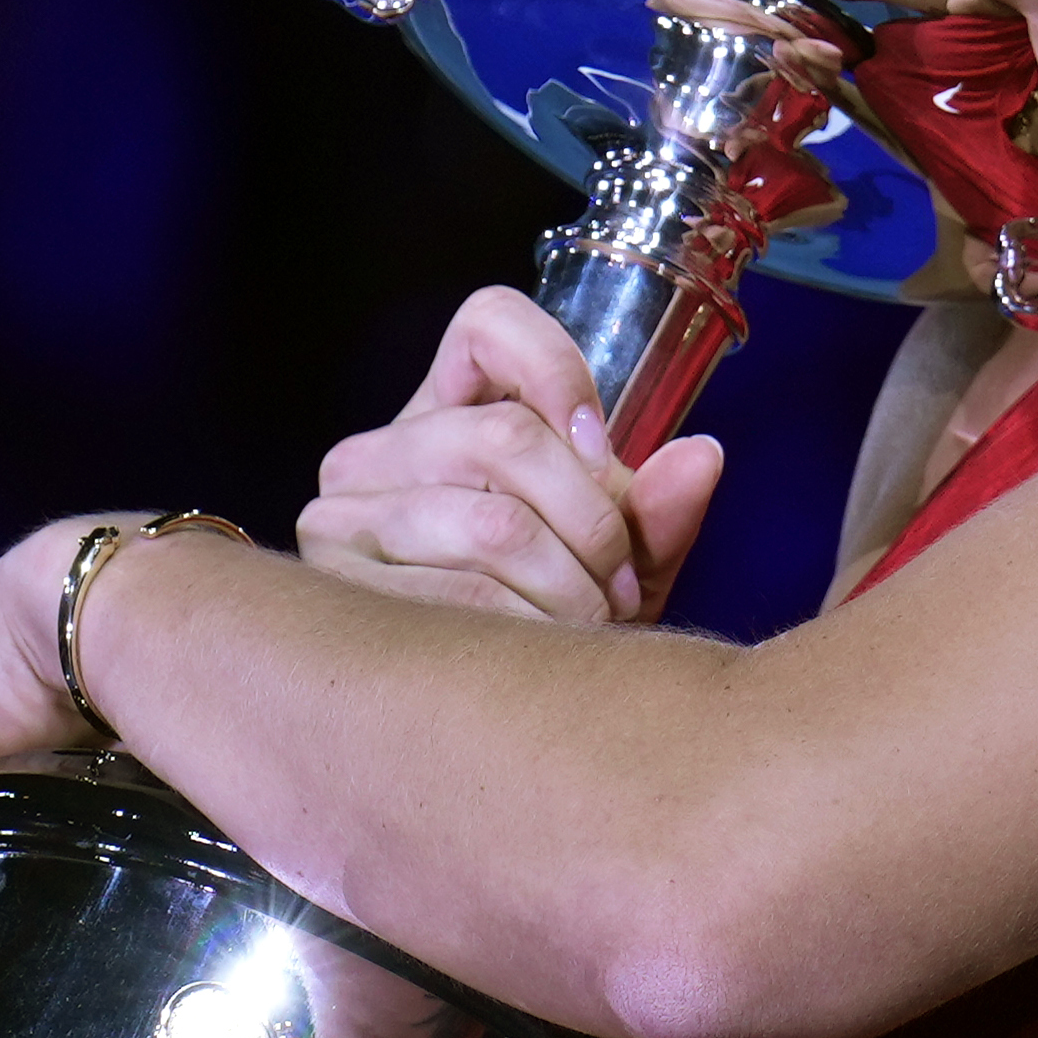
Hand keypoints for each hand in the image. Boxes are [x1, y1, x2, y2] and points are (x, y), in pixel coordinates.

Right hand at [300, 287, 724, 623]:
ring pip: (492, 525)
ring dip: (569, 588)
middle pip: (506, 436)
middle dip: (592, 520)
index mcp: (448, 409)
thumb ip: (658, 511)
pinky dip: (528, 631)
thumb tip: (702, 457)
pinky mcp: (335, 587)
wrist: (471, 714)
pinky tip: (544, 656)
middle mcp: (378, 450)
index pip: (488, 324)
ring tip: (594, 625)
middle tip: (624, 583)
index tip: (600, 446)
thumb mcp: (616, 561)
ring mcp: (343, 515)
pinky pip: (457, 598)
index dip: (555, 368)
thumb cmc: (548, 617)